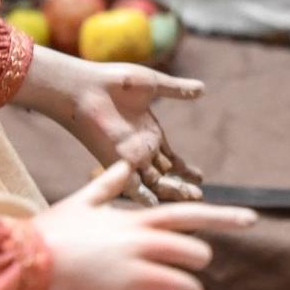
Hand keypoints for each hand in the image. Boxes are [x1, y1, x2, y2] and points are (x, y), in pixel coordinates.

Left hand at [14, 48, 206, 202]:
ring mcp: (130, 156)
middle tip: (199, 195)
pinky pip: (131, 185)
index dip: (184, 169)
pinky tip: (157, 206)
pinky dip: (144, 196)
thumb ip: (177, 90)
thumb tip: (203, 89)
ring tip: (192, 198)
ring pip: (154, 181)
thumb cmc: (115, 82)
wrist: (87, 86)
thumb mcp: (154, 85)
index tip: (200, 177)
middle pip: (164, 174)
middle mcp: (141, 148)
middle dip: (181, 186)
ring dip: (172, 191)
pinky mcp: (116, 161)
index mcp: (149, 132)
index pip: (170, 157)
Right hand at [31, 162, 256, 289]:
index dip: (223, 216)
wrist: (21, 264)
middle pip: (197, 255)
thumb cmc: (52, 231)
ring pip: (185, 289)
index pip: (190, 215)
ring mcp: (132, 278)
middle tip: (190, 279)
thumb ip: (108, 183)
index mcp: (136, 222)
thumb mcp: (82, 201)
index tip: (252, 219)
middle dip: (199, 267)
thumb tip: (127, 161)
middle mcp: (141, 248)